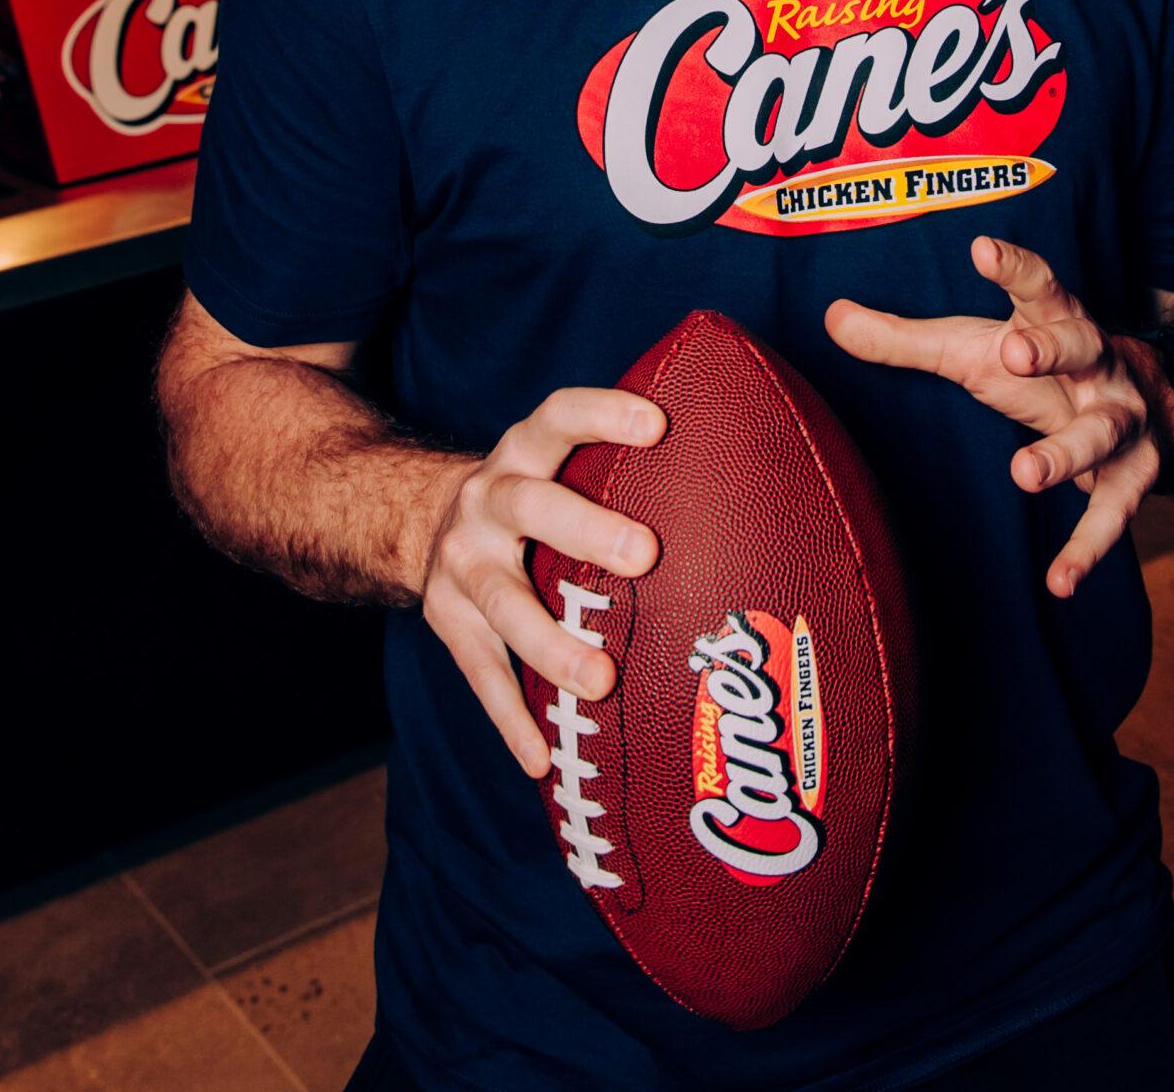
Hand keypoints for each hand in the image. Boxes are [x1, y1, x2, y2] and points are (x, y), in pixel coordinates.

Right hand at [419, 387, 665, 778]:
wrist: (422, 522)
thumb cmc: (535, 498)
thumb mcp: (557, 464)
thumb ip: (621, 471)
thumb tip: (750, 477)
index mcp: (524, 451)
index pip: (559, 416)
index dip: (603, 413)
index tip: (658, 424)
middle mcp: (487, 498)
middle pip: (531, 505)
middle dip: (586, 529)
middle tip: (646, 554)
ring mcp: (461, 561)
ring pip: (504, 601)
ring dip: (550, 643)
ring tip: (600, 681)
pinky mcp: (446, 620)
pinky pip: (480, 674)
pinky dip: (511, 719)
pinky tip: (543, 760)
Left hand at [826, 236, 1173, 597]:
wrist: (1150, 398)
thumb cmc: (1037, 367)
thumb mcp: (974, 348)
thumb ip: (904, 338)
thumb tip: (830, 317)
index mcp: (1056, 319)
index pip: (1037, 284)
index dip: (1013, 265)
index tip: (983, 246)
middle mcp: (1097, 362)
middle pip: (1081, 344)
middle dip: (1053, 348)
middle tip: (1016, 353)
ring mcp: (1120, 418)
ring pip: (1101, 430)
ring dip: (1066, 452)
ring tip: (1024, 474)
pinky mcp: (1134, 474)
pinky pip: (1114, 512)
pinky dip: (1089, 547)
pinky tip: (1059, 581)